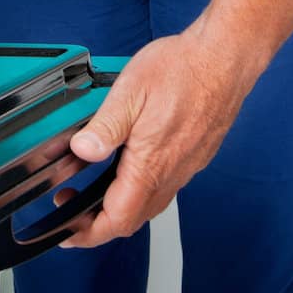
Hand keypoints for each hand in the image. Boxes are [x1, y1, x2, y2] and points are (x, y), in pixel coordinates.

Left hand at [58, 22, 255, 247]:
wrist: (224, 59)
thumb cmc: (183, 69)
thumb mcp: (131, 90)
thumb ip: (104, 126)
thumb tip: (81, 152)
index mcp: (150, 165)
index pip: (117, 220)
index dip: (88, 234)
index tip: (68, 233)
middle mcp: (171, 174)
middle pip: (133, 220)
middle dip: (99, 224)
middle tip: (73, 208)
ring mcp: (185, 167)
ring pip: (150, 205)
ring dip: (120, 207)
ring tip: (95, 189)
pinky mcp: (194, 157)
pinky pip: (165, 188)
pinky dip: (141, 191)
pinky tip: (130, 168)